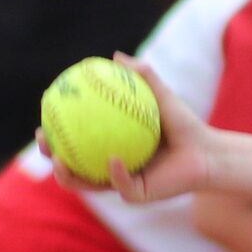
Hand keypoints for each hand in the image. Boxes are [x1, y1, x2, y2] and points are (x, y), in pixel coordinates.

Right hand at [48, 55, 212, 203]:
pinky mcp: (139, 195)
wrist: (208, 152)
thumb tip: (115, 56)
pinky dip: (116, 173)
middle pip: (70, 166)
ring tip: (61, 160)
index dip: (54, 130)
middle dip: (51, 156)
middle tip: (44, 140)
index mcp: (108, 144)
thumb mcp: (161, 97)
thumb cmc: (185, 124)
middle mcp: (110, 166)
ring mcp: (122, 183)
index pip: (73, 139)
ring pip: (88, 184)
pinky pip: (122, 185)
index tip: (43, 113)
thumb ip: (142, 77)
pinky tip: (112, 158)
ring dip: (70, 176)